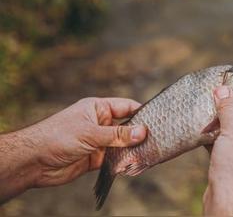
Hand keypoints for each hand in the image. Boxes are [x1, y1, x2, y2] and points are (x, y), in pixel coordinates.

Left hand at [0, 97, 146, 201]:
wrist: (34, 161)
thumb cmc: (58, 136)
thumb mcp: (91, 133)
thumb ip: (118, 134)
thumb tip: (143, 132)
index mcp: (99, 109)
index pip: (126, 107)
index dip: (142, 112)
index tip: (158, 119)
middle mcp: (101, 123)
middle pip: (127, 126)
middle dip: (140, 133)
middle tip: (158, 138)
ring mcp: (99, 141)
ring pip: (122, 144)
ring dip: (132, 149)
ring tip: (150, 153)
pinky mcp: (97, 158)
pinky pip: (115, 159)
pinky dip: (124, 162)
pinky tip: (134, 165)